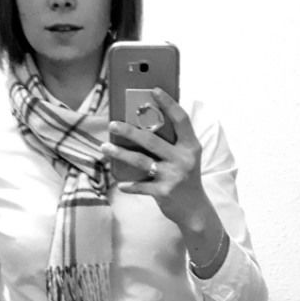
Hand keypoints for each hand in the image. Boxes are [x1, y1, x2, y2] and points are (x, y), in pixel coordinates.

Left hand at [102, 88, 208, 228]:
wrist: (195, 210)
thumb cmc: (186, 178)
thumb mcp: (185, 158)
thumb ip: (171, 143)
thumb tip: (145, 123)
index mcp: (191, 146)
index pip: (181, 119)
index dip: (168, 103)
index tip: (154, 90)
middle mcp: (183, 159)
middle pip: (152, 140)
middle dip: (129, 131)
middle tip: (112, 124)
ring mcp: (173, 176)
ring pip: (141, 161)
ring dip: (120, 154)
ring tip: (104, 147)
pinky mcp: (163, 192)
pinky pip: (141, 186)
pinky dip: (129, 185)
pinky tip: (120, 183)